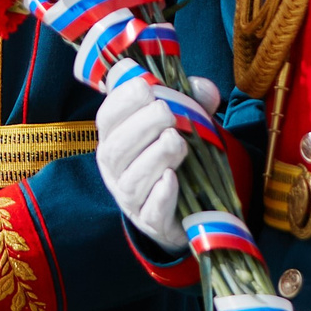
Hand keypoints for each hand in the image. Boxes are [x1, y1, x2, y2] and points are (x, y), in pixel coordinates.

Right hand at [96, 74, 216, 247]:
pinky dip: (160, 195)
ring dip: (153, 157)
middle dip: (140, 126)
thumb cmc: (174, 157)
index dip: (121, 101)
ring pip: (131, 180)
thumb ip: (193, 103)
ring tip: (176, 141)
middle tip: (167, 113)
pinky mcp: (151, 222)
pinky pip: (151, 211)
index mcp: (116, 140)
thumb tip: (204, 87)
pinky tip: (172, 178)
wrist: (182, 210)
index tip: (144, 87)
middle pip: (115, 149)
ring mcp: (131, 198)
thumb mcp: (183, 125)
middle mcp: (116, 170)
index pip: (106, 119)